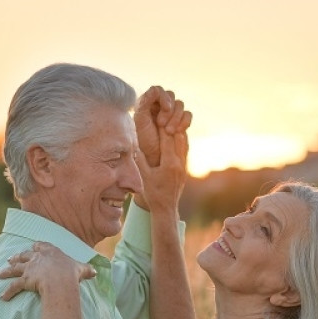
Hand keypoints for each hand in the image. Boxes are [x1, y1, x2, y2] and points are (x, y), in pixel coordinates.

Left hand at [0, 242, 95, 300]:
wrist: (60, 280)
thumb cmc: (71, 273)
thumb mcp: (81, 269)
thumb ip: (87, 269)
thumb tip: (96, 271)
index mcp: (51, 252)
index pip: (40, 246)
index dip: (36, 247)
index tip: (32, 247)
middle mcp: (37, 258)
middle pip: (24, 256)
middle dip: (17, 257)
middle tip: (10, 259)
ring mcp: (29, 269)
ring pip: (15, 269)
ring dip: (6, 271)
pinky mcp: (24, 280)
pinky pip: (14, 287)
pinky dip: (8, 292)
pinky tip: (2, 297)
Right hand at [134, 86, 191, 211]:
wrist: (166, 209)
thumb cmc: (152, 194)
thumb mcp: (143, 177)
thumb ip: (139, 160)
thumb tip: (133, 145)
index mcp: (169, 163)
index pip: (167, 138)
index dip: (162, 124)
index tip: (157, 112)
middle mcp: (179, 163)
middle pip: (177, 137)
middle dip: (171, 122)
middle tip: (165, 109)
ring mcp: (183, 166)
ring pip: (183, 142)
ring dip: (177, 129)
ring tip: (171, 117)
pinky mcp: (184, 169)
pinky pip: (184, 149)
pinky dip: (181, 139)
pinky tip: (177, 133)